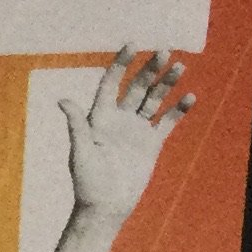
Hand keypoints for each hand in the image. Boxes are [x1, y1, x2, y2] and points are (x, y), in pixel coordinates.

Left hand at [60, 47, 192, 224]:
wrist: (105, 207)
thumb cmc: (87, 182)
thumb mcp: (81, 151)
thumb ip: (76, 124)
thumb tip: (62, 100)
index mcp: (100, 117)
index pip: (111, 82)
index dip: (121, 63)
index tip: (133, 45)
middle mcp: (119, 119)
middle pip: (137, 87)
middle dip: (150, 69)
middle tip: (164, 51)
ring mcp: (136, 130)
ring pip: (154, 99)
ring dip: (166, 83)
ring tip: (179, 67)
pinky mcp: (151, 143)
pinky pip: (167, 121)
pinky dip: (178, 109)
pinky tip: (189, 97)